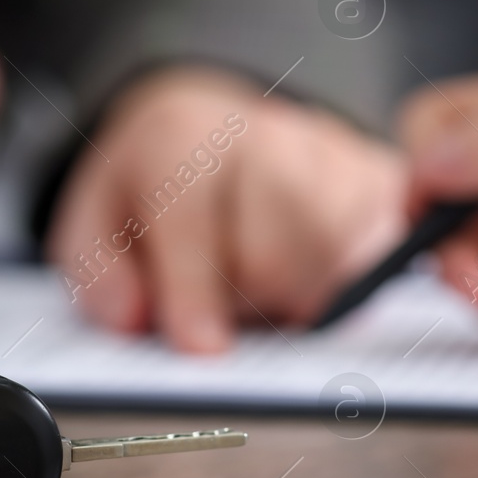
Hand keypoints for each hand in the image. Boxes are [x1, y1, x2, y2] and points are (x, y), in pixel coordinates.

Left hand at [47, 67, 406, 351]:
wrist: (211, 131)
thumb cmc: (157, 189)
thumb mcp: (98, 223)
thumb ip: (102, 270)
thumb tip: (132, 316)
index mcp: (180, 132)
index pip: (192, 214)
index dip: (193, 289)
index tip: (200, 348)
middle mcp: (263, 129)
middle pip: (271, 252)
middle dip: (244, 301)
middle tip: (222, 300)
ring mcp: (330, 149)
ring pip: (328, 262)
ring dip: (290, 298)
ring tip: (258, 281)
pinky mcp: (378, 177)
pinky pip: (375, 259)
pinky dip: (337, 286)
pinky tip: (303, 273)